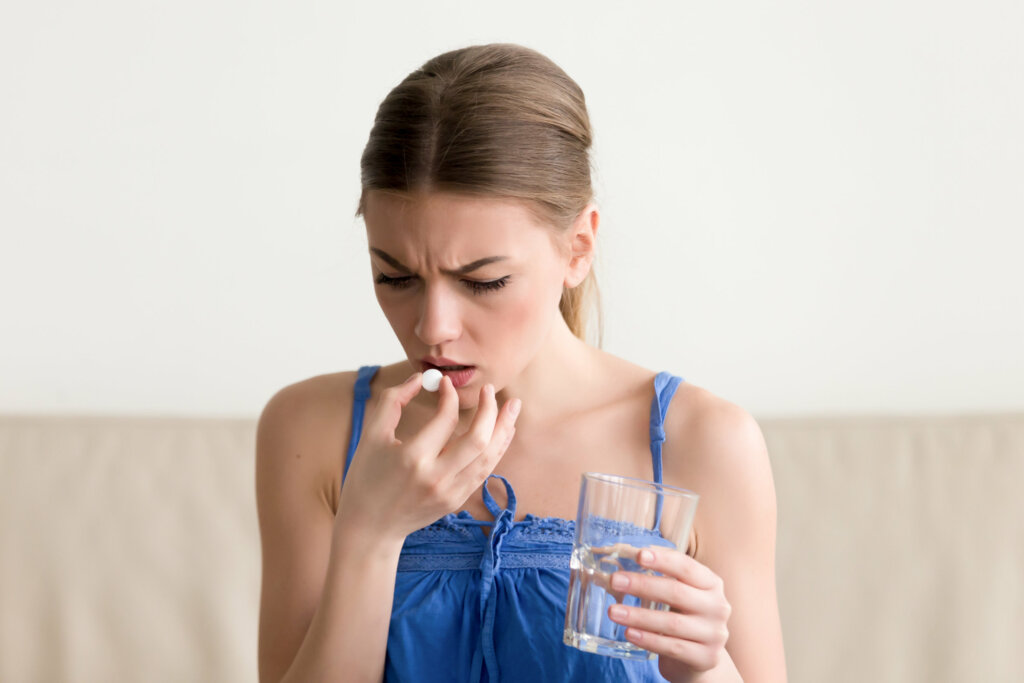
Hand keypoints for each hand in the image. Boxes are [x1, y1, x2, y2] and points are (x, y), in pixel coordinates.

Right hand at [336, 372, 520, 541]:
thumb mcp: (372, 435)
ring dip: (503, 429)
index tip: (446, 384)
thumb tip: (419, 377)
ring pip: (489, 457)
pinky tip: (502, 432)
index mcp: (412, 458)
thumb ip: (393, 400)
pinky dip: (497, 449)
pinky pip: (484, 471)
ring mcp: (450, 493)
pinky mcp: (457, 501)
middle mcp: (435, 478)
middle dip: (490, 410)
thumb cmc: (366, 476)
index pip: (444, 419)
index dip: (449, 396)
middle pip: (478, 439)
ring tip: (512, 406)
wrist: (370, 527)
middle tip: (491, 389)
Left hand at [606, 547, 730, 680]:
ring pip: (672, 623)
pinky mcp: (706, 658)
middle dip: (642, 585)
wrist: (700, 657)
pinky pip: (672, 648)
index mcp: (711, 584)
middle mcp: (717, 607)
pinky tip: (629, 633)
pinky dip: (648, 640)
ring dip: (639, 616)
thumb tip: (626, 555)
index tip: (639, 555)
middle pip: (676, 592)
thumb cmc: (684, 617)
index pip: (687, 567)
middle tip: (615, 580)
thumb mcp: (681, 593)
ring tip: (613, 611)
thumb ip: (661, 576)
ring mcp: (714, 634)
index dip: (663, 560)